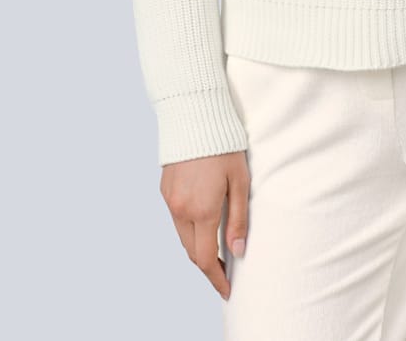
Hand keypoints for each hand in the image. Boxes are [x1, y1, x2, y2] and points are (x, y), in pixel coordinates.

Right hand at [160, 151, 250, 300]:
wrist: (195, 115)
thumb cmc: (224, 145)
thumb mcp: (240, 181)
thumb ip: (239, 218)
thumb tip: (238, 251)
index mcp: (202, 210)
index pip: (205, 258)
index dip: (216, 278)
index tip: (227, 288)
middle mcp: (181, 210)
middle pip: (191, 252)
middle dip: (207, 266)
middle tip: (224, 271)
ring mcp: (170, 200)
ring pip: (182, 237)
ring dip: (197, 247)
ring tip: (216, 248)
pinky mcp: (165, 190)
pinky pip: (176, 218)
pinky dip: (188, 228)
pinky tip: (202, 223)